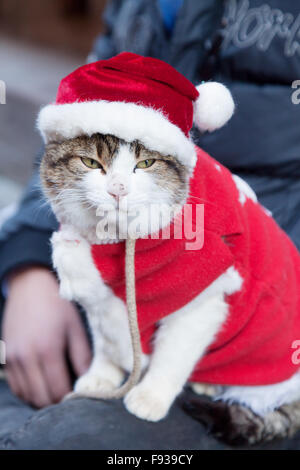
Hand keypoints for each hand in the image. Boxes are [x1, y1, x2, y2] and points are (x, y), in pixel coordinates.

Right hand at [2, 266, 91, 407]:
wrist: (30, 285)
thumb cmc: (57, 304)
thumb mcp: (75, 326)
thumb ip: (82, 356)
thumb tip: (88, 380)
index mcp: (47, 350)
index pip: (58, 390)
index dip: (70, 398)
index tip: (80, 395)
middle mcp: (26, 357)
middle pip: (40, 398)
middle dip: (56, 402)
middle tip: (69, 395)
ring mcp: (13, 358)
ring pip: (26, 395)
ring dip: (41, 398)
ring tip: (56, 390)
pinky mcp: (5, 357)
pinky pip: (16, 386)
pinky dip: (28, 391)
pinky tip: (41, 383)